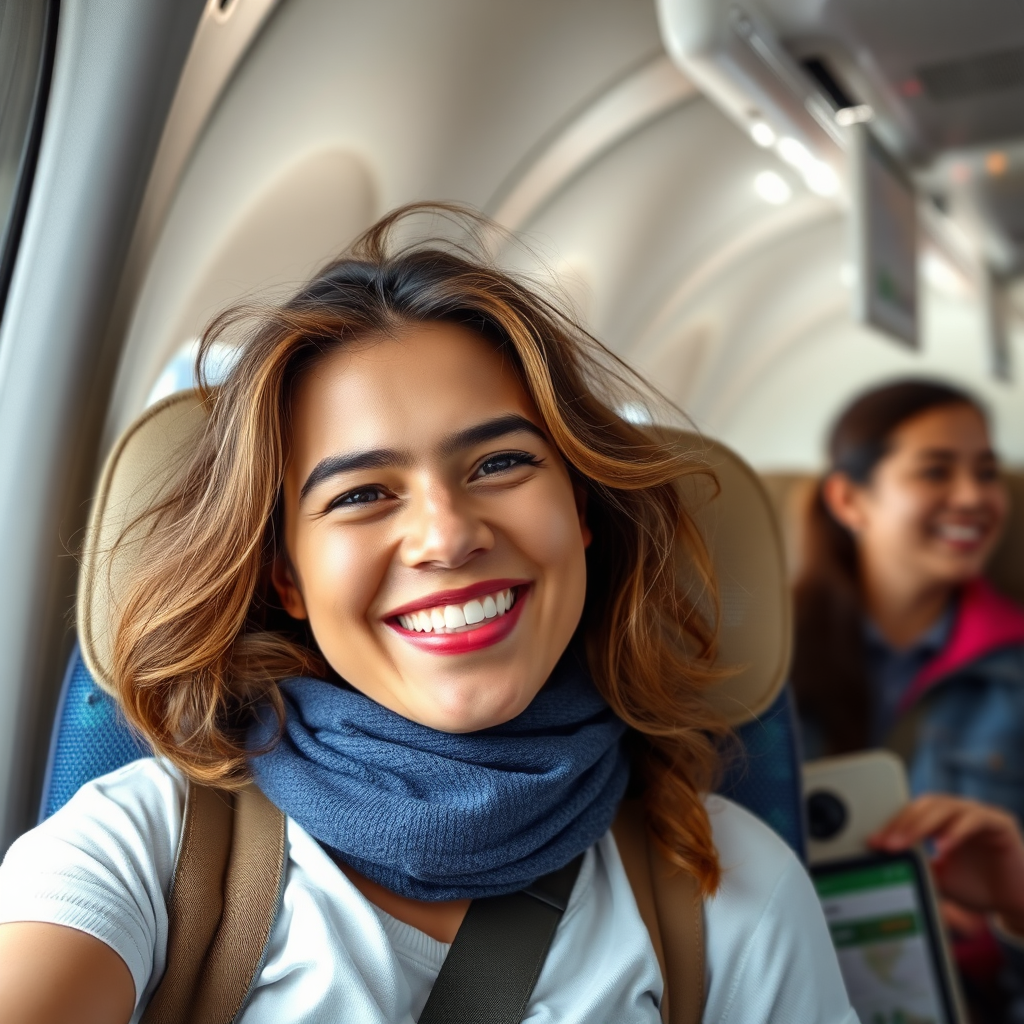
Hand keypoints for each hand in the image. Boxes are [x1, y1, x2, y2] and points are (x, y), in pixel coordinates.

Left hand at [869, 794, 1023, 938]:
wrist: (1015, 905)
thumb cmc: (977, 889)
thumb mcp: (938, 877)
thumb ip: (917, 864)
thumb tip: (884, 859)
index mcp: (942, 820)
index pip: (911, 812)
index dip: (892, 824)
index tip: (873, 842)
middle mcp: (958, 812)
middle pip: (924, 805)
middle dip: (902, 823)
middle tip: (885, 843)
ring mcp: (979, 814)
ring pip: (944, 807)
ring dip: (921, 824)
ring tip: (905, 843)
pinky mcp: (1000, 822)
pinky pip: (974, 819)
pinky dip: (955, 832)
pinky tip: (941, 848)